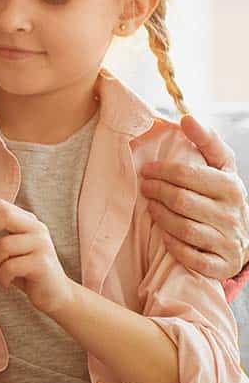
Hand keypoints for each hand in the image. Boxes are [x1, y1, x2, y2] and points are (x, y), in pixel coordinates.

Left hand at [0, 197, 72, 314]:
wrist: (54, 295)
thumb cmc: (23, 270)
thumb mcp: (7, 249)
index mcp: (27, 221)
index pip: (1, 204)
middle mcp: (37, 228)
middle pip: (4, 216)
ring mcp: (42, 245)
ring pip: (4, 245)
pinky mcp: (42, 264)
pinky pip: (10, 266)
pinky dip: (1, 276)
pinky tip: (6, 282)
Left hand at [141, 115, 248, 279]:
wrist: (243, 237)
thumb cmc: (223, 195)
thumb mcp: (222, 166)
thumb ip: (207, 140)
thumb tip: (187, 118)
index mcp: (230, 187)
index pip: (187, 175)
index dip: (161, 171)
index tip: (146, 169)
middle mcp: (231, 215)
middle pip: (182, 201)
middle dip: (157, 192)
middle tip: (144, 187)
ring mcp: (227, 241)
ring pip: (184, 228)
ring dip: (160, 217)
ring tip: (150, 206)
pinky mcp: (220, 265)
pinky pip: (190, 256)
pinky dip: (173, 245)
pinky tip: (163, 234)